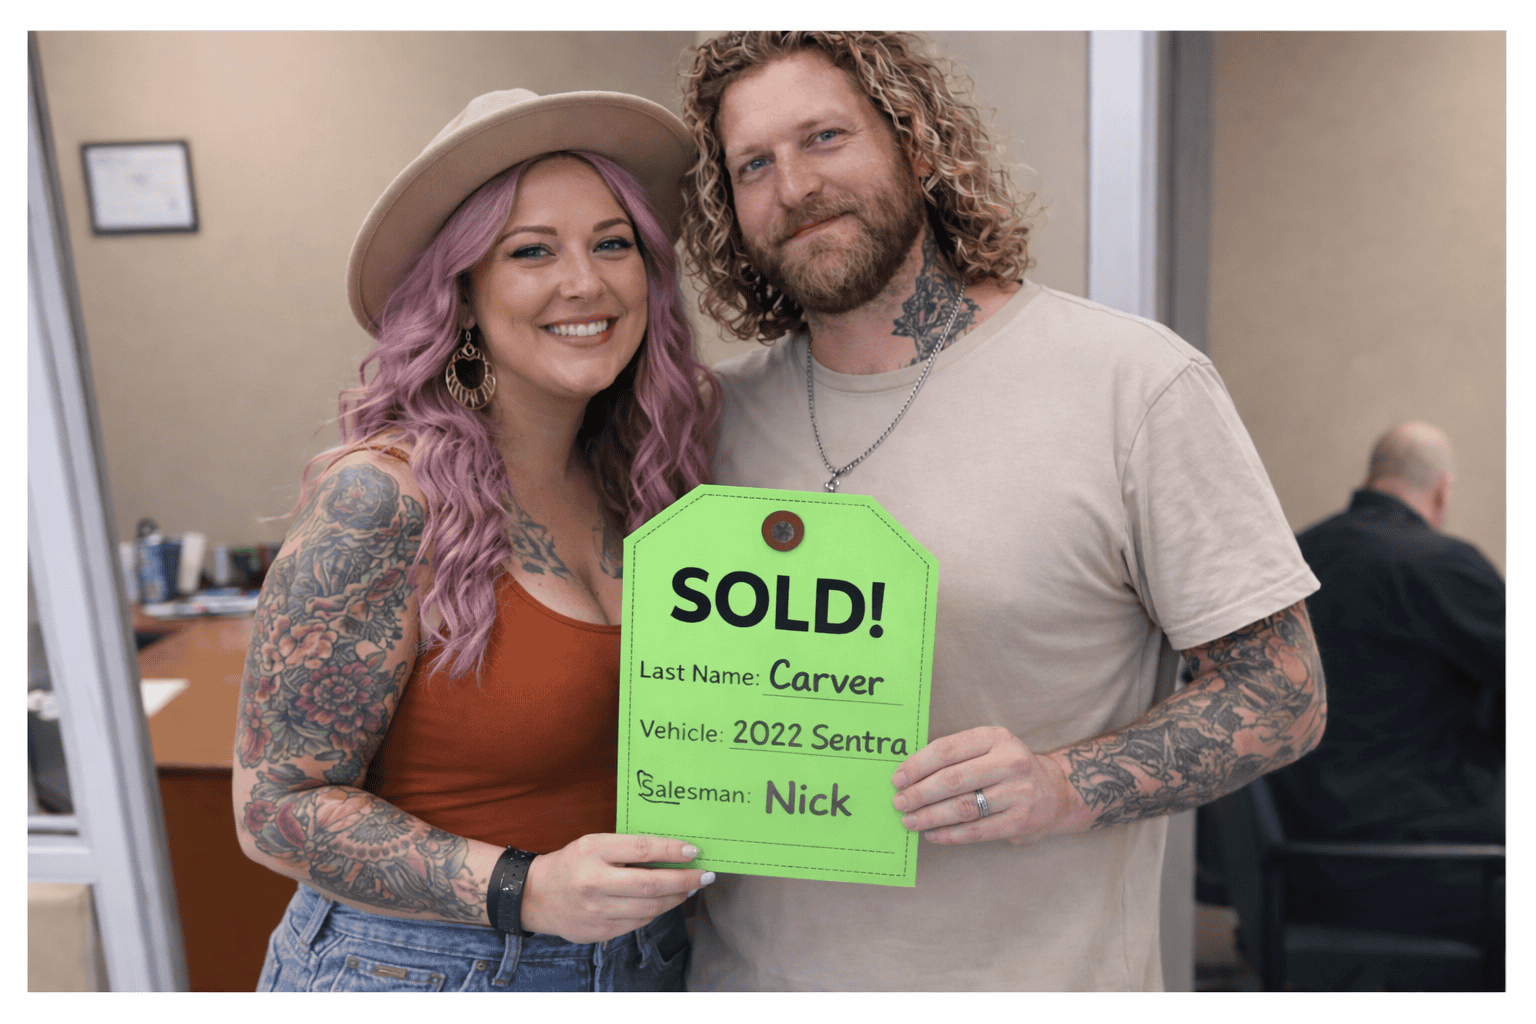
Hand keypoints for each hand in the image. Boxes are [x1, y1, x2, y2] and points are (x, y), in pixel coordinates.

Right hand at [518, 833, 713, 943]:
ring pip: (649, 909)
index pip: (641, 849)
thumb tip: (672, 851)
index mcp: (593, 851)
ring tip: (690, 888)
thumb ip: (627, 847)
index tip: (694, 850)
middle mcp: (594, 882)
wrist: (535, 896)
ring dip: (675, 898)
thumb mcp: (594, 844)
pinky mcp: (599, 932)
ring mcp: (597, 911)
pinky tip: (665, 902)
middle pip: (650, 885)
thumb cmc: (571, 863)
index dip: (672, 850)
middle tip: (705, 875)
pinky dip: (655, 912)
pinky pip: (637, 923)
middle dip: (684, 880)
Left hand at [890, 726, 1090, 845]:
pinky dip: (949, 834)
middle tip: (899, 803)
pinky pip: (976, 831)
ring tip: (910, 821)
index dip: (917, 765)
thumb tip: (910, 774)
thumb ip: (957, 755)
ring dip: (930, 816)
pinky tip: (932, 834)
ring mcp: (1017, 792)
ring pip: (962, 807)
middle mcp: (1009, 762)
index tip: (897, 778)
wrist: (1057, 792)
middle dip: (919, 793)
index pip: (947, 750)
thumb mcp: (990, 748)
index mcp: (996, 738)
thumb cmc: (1009, 769)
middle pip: (952, 779)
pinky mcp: (1020, 821)